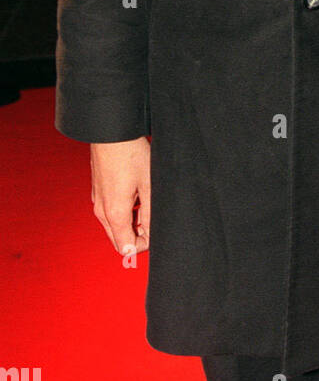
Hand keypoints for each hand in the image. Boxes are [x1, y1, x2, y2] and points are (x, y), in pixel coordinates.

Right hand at [90, 137, 150, 257]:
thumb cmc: (131, 154)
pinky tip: (136, 191)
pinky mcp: (98, 192)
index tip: (157, 229)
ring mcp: (97, 201)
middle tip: (154, 216)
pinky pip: (110, 212)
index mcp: (114, 214)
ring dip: (132, 221)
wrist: (111, 131)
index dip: (145, 244)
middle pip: (119, 240)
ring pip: (115, 226)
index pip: (126, 249)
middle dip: (138, 235)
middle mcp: (101, 211)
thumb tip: (150, 236)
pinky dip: (124, 210)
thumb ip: (149, 214)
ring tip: (147, 198)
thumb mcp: (149, 185)